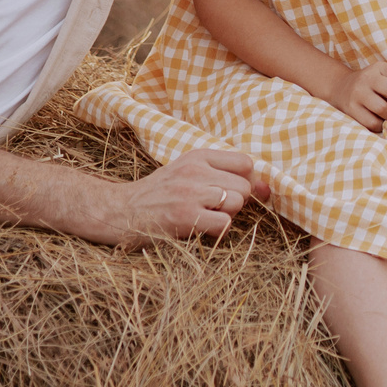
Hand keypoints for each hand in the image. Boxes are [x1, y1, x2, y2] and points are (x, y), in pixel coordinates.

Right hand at [108, 148, 270, 245]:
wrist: (120, 211)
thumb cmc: (159, 195)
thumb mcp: (189, 175)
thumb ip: (226, 177)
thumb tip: (267, 188)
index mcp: (198, 156)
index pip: (246, 163)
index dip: (244, 181)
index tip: (229, 192)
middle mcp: (195, 170)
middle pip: (245, 186)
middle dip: (237, 202)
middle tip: (212, 208)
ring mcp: (190, 193)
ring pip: (238, 202)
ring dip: (228, 215)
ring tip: (205, 217)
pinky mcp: (185, 216)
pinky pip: (224, 223)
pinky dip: (218, 230)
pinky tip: (201, 228)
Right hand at [326, 60, 386, 131]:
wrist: (340, 88)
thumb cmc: (373, 85)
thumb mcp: (386, 77)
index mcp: (380, 67)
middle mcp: (367, 78)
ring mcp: (357, 93)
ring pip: (382, 108)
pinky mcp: (351, 108)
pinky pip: (371, 122)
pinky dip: (381, 126)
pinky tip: (382, 123)